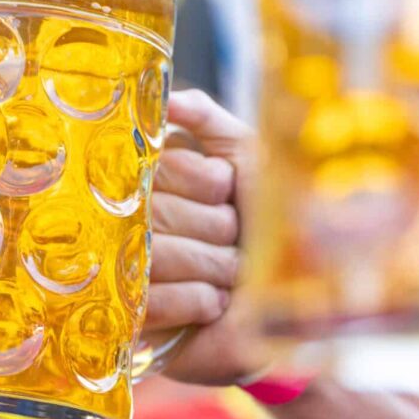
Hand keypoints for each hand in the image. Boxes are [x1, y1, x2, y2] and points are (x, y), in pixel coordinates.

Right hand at [146, 90, 271, 383]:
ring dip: (214, 267)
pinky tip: (215, 303)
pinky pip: (156, 300)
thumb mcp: (250, 160)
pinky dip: (200, 301)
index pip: (164, 164)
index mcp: (152, 180)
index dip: (209, 183)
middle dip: (218, 229)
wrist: (292, 306)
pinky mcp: (131, 317)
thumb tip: (167, 100)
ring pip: (159, 255)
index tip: (231, 195)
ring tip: (232, 275)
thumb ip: (208, 121)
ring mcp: (125, 271)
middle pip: (161, 212)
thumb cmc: (274, 227)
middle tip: (237, 242)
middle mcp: (132, 221)